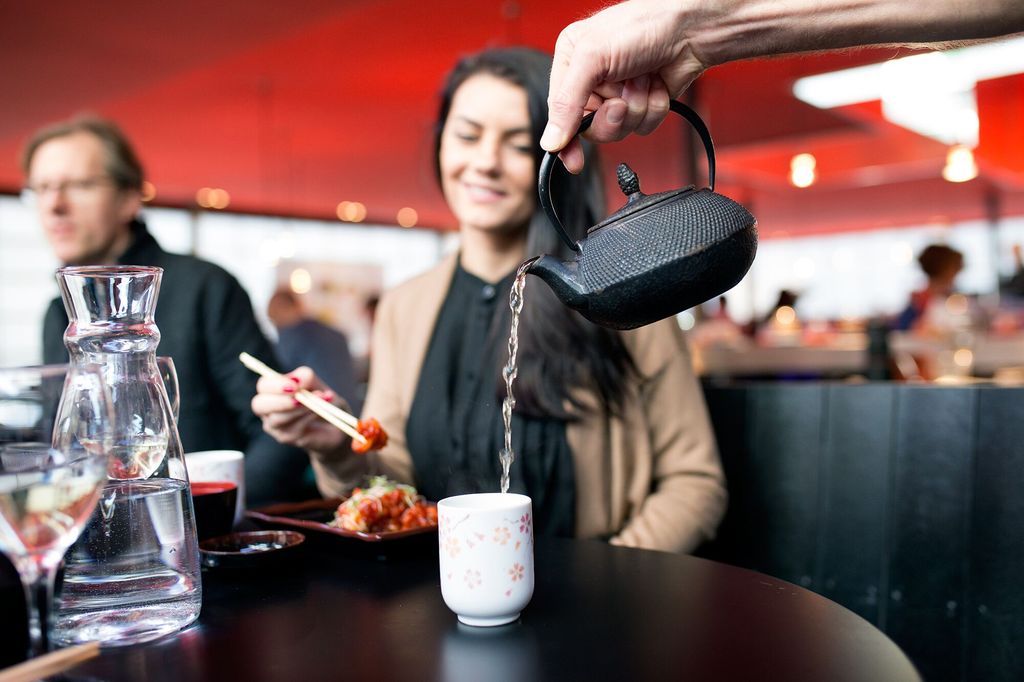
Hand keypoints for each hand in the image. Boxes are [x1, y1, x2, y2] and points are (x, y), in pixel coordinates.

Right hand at [251, 366, 346, 454]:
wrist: (333, 423)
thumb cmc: (320, 399)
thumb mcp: (316, 384)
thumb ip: (305, 377)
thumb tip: (297, 380)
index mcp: (272, 390)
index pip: (263, 385)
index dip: (276, 385)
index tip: (295, 386)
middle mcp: (267, 408)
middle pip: (259, 405)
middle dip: (280, 401)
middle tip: (299, 398)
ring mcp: (274, 426)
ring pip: (278, 419)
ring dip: (300, 409)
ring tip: (318, 401)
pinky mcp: (285, 438)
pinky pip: (292, 429)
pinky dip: (308, 418)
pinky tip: (319, 412)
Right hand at [541, 0, 707, 172]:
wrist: (690, 28)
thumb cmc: (643, 25)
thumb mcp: (593, 57)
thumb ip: (567, 101)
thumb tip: (551, 140)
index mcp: (571, 62)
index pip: (559, 112)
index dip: (566, 140)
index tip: (573, 161)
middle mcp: (593, 80)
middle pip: (591, 127)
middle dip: (611, 117)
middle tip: (620, 100)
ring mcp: (619, 93)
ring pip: (620, 129)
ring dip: (636, 108)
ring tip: (642, 81)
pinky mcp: (643, 102)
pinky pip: (643, 126)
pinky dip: (654, 108)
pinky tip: (656, 85)